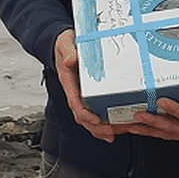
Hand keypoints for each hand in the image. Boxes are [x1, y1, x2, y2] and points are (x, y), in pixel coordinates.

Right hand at [53, 28, 120, 142]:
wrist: (62, 43)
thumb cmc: (63, 45)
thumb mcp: (65, 44)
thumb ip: (68, 51)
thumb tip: (71, 60)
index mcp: (68, 82)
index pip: (75, 103)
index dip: (85, 114)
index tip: (96, 120)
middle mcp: (74, 91)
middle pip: (83, 116)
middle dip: (96, 128)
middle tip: (111, 133)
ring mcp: (81, 94)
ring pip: (89, 118)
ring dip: (101, 129)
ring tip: (116, 134)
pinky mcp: (88, 93)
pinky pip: (94, 111)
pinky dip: (104, 122)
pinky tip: (116, 127)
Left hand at [124, 87, 178, 152]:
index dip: (175, 110)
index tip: (162, 101)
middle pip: (170, 128)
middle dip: (152, 122)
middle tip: (137, 116)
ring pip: (165, 133)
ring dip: (147, 130)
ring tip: (131, 126)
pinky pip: (167, 134)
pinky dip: (153, 132)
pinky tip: (142, 130)